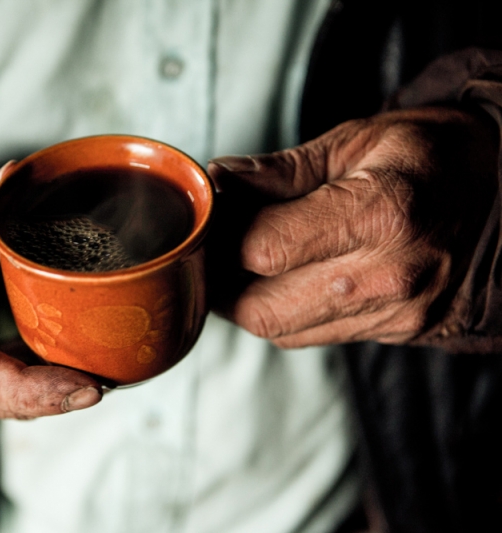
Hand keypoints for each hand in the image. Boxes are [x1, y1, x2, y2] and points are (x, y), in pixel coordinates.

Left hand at [207, 106, 498, 347]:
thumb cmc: (435, 155)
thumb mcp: (361, 140)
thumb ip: (284, 170)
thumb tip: (221, 180)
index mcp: (379, 213)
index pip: (263, 250)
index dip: (224, 237)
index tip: (217, 219)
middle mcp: (388, 274)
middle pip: (263, 310)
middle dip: (226, 283)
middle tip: (221, 250)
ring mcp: (397, 312)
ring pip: (285, 332)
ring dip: (253, 301)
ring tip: (252, 263)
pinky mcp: (400, 331)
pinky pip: (318, 335)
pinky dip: (291, 312)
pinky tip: (292, 279)